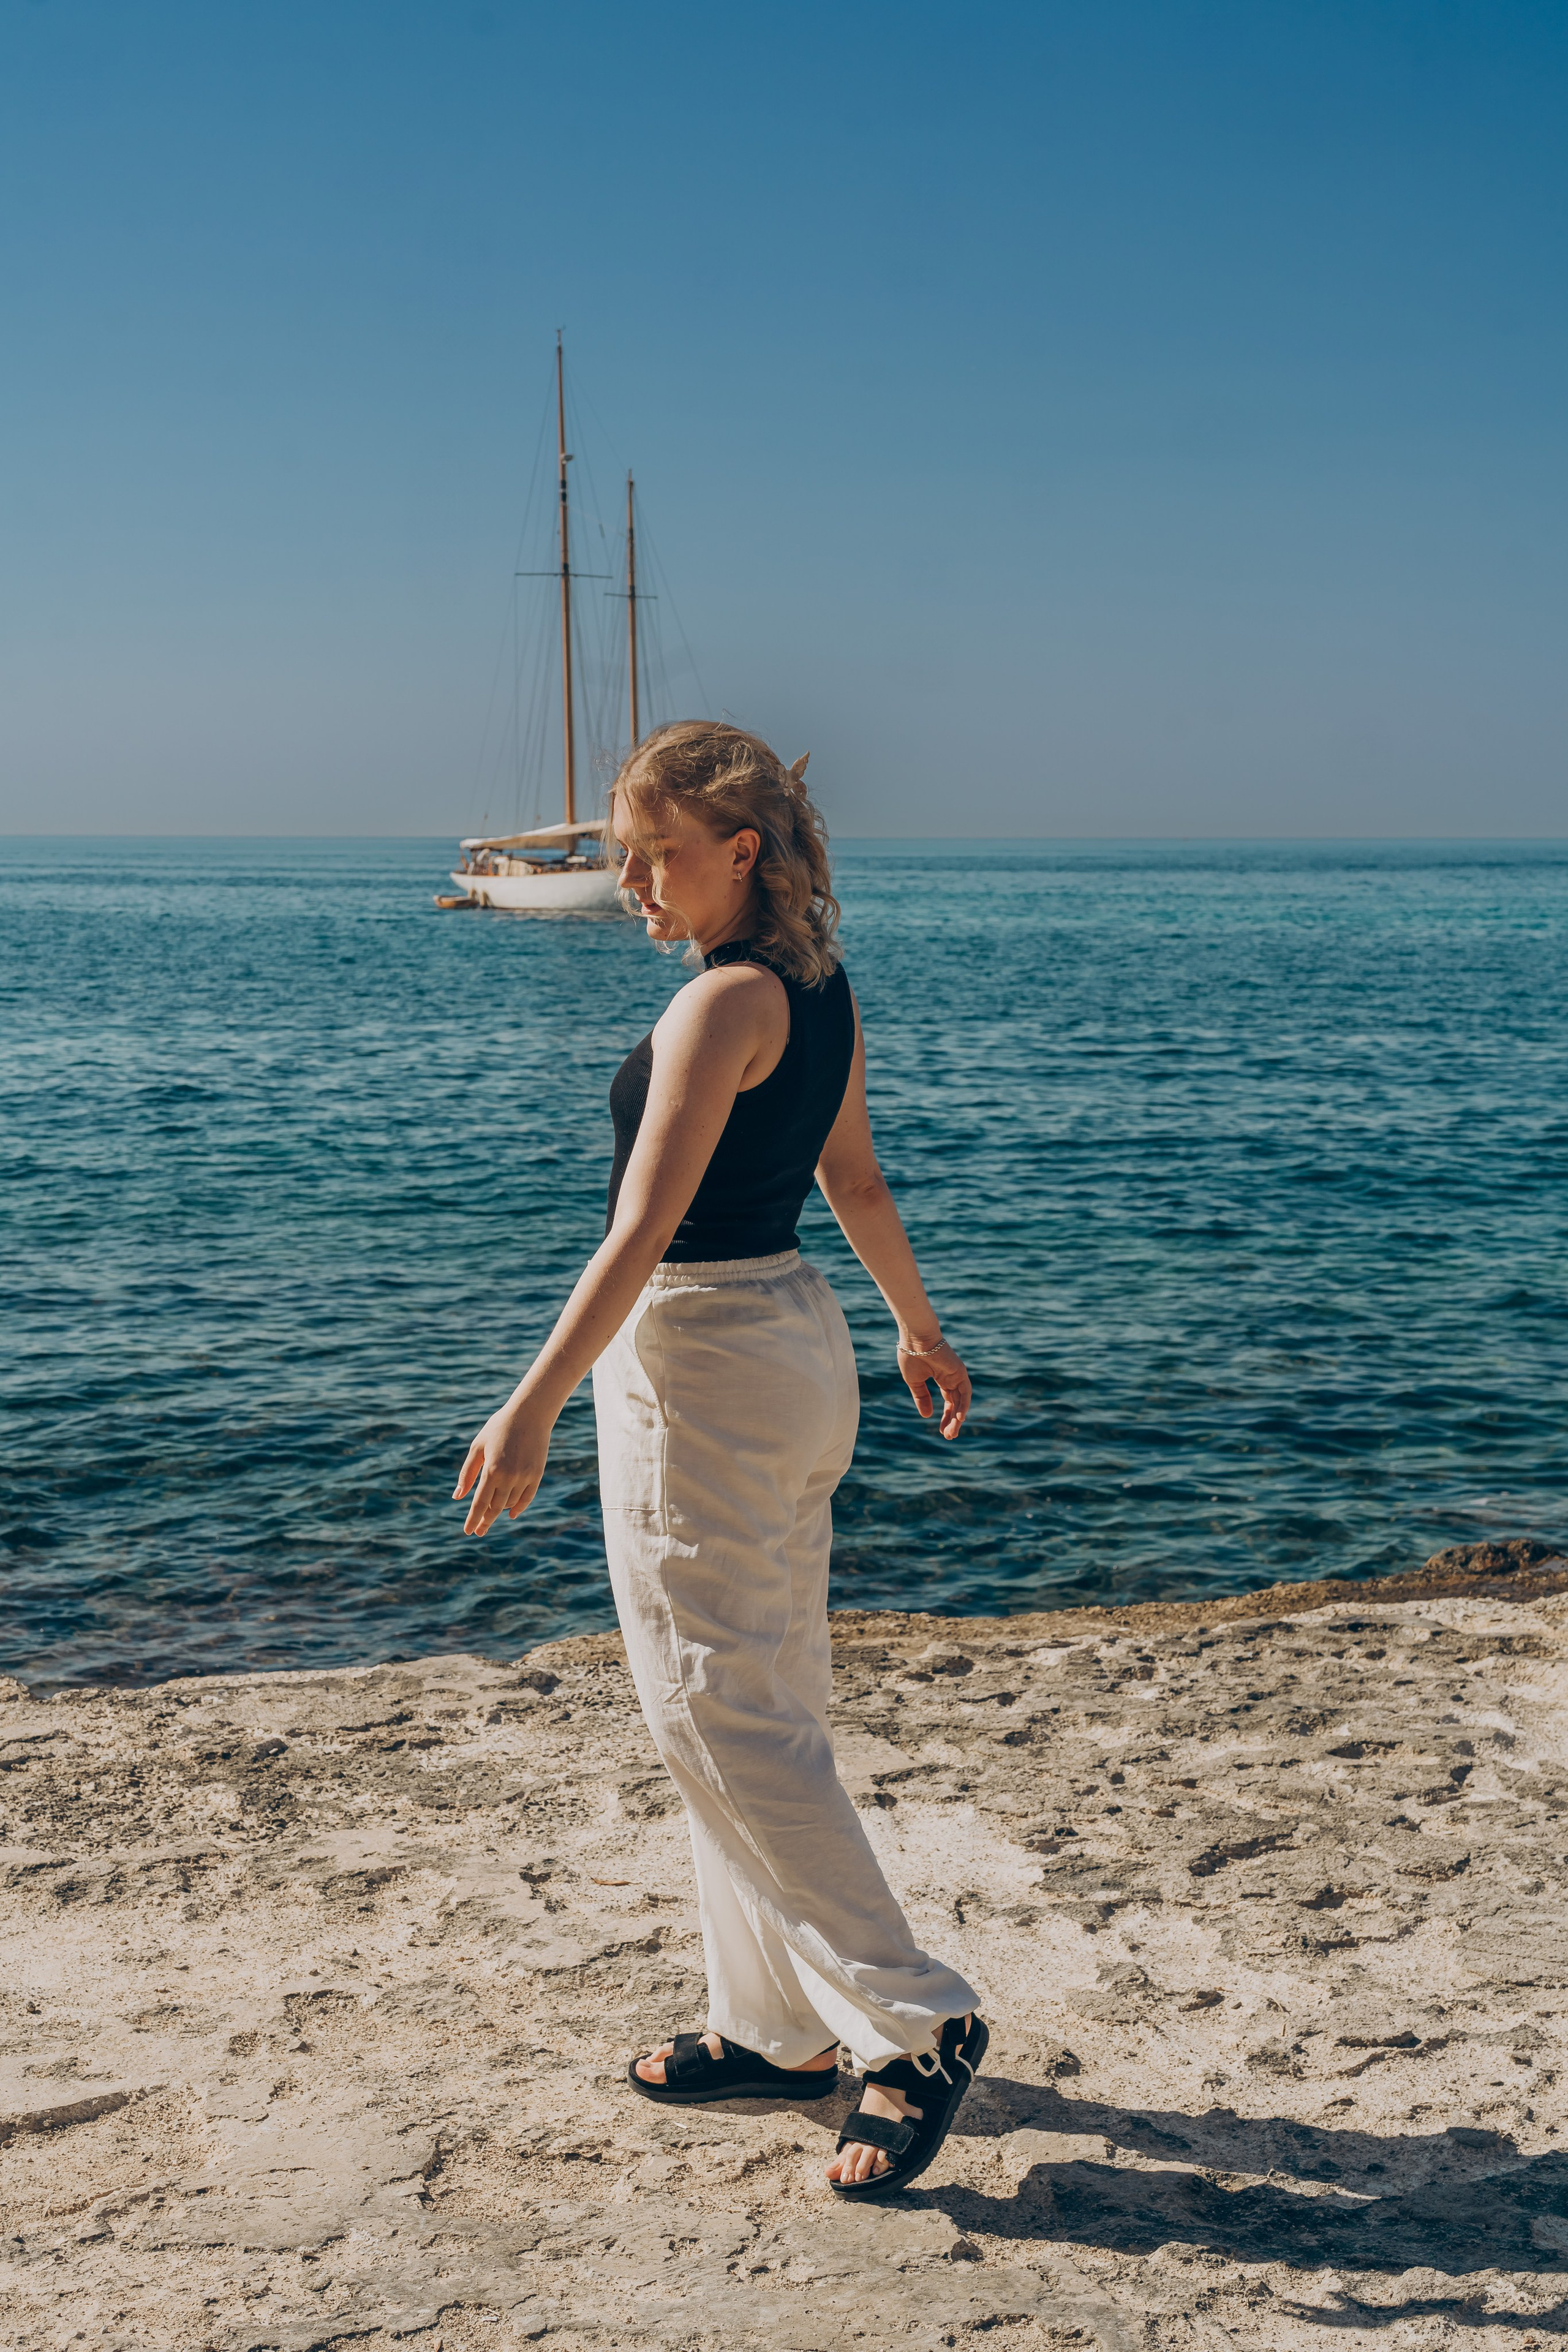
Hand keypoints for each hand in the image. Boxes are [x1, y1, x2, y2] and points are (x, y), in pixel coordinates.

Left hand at [453, 1399, 551, 1535]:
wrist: (530, 1414)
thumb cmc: (499, 1428)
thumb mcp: (477, 1447)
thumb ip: (467, 1473)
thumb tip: (458, 1497)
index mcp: (491, 1470)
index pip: (480, 1503)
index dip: (473, 1519)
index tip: (468, 1531)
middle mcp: (509, 1477)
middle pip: (495, 1508)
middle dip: (485, 1522)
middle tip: (478, 1532)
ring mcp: (524, 1477)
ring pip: (509, 1504)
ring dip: (499, 1511)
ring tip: (491, 1514)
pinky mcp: (536, 1475)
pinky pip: (526, 1498)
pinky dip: (518, 1508)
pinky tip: (511, 1514)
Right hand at [896, 1340, 970, 1439]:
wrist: (915, 1339)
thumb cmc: (911, 1356)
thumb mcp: (914, 1382)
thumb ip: (921, 1398)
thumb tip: (926, 1416)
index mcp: (941, 1378)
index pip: (948, 1401)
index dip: (945, 1416)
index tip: (942, 1431)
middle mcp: (952, 1378)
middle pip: (956, 1404)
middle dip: (952, 1421)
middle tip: (949, 1437)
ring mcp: (958, 1375)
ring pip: (961, 1401)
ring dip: (957, 1418)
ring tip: (951, 1433)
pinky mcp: (961, 1372)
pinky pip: (965, 1393)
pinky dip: (963, 1406)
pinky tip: (959, 1419)